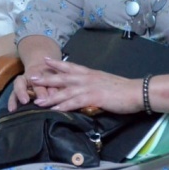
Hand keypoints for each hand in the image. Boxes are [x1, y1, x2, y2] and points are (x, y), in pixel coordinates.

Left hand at [17, 56, 142, 114]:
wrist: (136, 91)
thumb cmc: (122, 89)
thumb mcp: (104, 81)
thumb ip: (93, 83)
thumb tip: (85, 88)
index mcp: (89, 73)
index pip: (70, 66)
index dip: (57, 64)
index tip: (45, 60)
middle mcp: (86, 78)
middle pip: (62, 77)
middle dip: (46, 78)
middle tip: (32, 77)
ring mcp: (89, 87)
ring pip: (65, 91)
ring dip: (51, 96)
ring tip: (38, 100)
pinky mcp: (93, 97)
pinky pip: (75, 102)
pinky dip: (64, 106)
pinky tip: (55, 109)